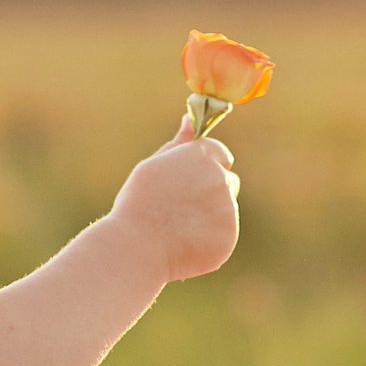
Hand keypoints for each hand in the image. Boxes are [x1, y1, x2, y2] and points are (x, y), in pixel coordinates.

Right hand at [104, 121, 238, 281]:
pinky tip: (186, 242)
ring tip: (179, 226)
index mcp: (203, 156)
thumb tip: (190, 119)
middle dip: (211, 192)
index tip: (189, 181)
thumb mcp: (154, 165)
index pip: (221, 154)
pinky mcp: (229, 236)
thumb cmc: (139, 203)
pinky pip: (225, 233)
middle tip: (180, 207)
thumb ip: (180, 143)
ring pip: (226, 209)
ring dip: (211, 215)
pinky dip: (211, 238)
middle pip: (228, 181)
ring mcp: (227, 208)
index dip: (206, 168)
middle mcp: (220, 178)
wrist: (137, 246)